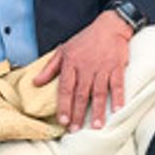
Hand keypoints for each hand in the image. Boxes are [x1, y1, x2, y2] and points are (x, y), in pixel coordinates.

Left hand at [32, 11, 131, 130]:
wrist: (110, 26)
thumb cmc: (86, 39)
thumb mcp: (64, 50)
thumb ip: (50, 68)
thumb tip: (36, 82)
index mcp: (71, 63)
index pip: (65, 88)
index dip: (63, 105)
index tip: (62, 121)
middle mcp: (86, 67)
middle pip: (81, 93)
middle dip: (78, 113)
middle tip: (75, 129)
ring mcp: (102, 67)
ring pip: (99, 92)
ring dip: (98, 110)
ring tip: (96, 126)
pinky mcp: (117, 67)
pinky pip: (117, 84)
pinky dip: (118, 97)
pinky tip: (117, 110)